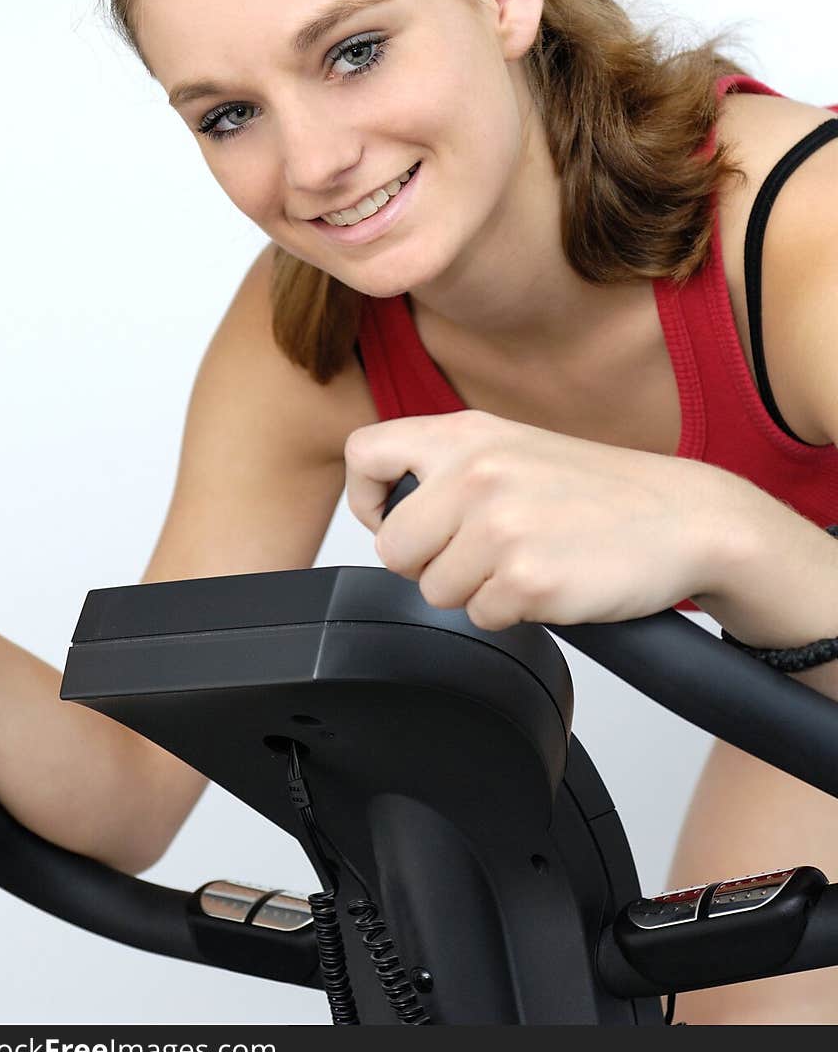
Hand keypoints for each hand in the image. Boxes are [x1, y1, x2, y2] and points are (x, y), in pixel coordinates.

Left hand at [344, 409, 721, 630]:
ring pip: (434, 591)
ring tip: (527, 561)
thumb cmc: (602, 490)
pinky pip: (481, 617)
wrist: (687, 517)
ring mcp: (500, 527)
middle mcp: (476, 473)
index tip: (393, 516)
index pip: (364, 454)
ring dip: (475, 591)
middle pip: (392, 547)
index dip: (368, 498)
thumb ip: (450, 467)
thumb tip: (387, 512)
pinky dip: (513, 612)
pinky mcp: (527, 579)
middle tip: (480, 555)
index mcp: (466, 434)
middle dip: (429, 564)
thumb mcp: (515, 447)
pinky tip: (550, 582)